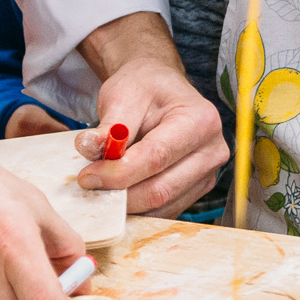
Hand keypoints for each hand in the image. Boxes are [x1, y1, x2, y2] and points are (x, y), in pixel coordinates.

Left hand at [69, 12, 223, 214]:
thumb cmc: (145, 88)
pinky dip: (137, 207)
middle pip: (161, 189)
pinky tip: (119, 191)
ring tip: (101, 186)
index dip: (118, 172)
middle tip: (88, 185)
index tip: (87, 176)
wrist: (161, 91)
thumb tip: (86, 148)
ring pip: (161, 205)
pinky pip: (164, 210)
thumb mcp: (123, 95)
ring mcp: (208, 175)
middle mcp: (212, 150)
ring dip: (126, 203)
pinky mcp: (196, 190)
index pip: (156, 157)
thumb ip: (108, 126)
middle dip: (120, 193)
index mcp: (200, 120)